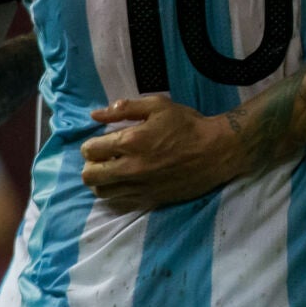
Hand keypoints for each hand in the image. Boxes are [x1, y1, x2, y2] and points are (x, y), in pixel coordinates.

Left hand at [80, 95, 244, 208]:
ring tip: (113, 170)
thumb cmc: (188, 125)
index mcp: (131, 141)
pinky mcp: (149, 199)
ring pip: (101, 191)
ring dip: (101, 180)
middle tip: (103, 157)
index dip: (90, 145)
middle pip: (89, 175)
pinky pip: (119, 201)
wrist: (216, 151)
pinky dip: (116, 191)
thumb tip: (95, 115)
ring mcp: (139, 186)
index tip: (101, 142)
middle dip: (91, 164)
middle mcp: (130, 168)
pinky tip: (127, 181)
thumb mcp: (159, 106)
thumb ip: (126, 109)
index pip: (90, 150)